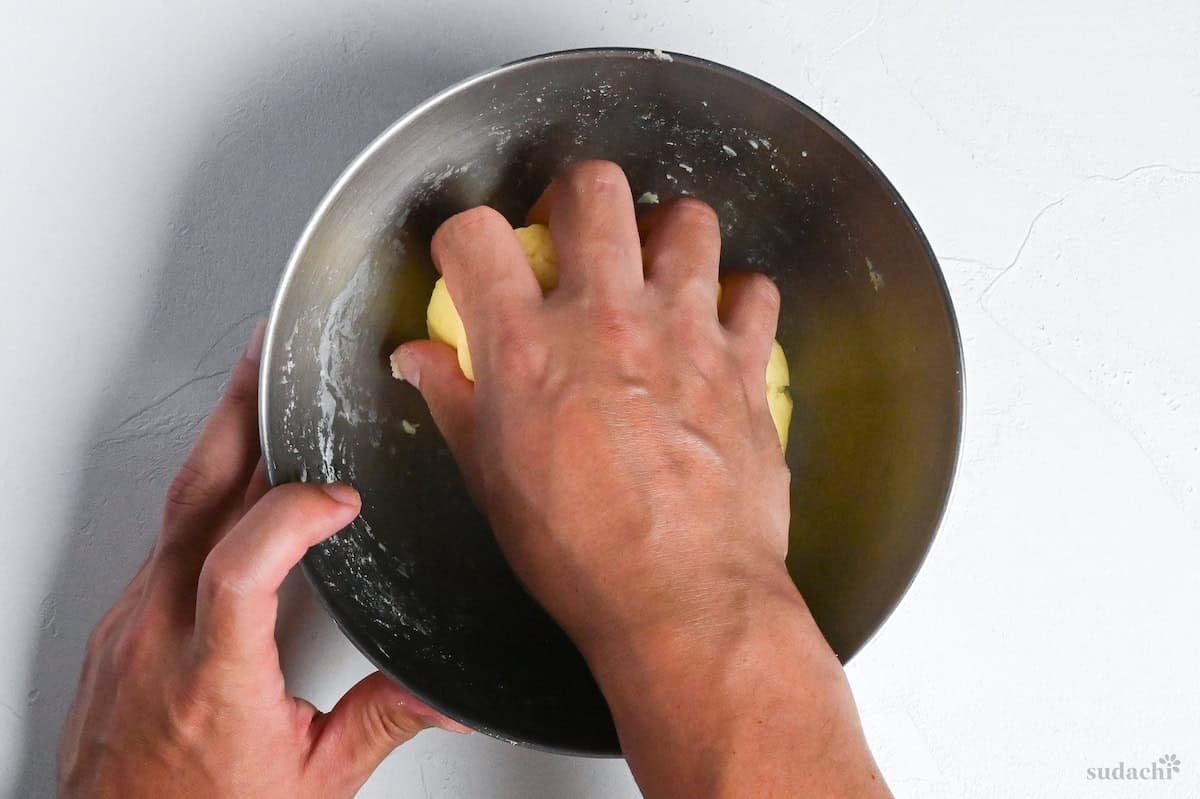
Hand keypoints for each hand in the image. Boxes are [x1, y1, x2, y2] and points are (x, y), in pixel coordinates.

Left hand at [59, 322, 468, 798]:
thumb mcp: (310, 782)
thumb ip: (381, 722)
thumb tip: (448, 693)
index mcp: (210, 673)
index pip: (240, 565)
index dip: (294, 514)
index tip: (343, 500)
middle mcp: (156, 634)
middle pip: (194, 499)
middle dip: (235, 416)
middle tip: (264, 359)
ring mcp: (131, 623)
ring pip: (175, 510)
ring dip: (221, 446)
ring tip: (255, 398)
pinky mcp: (121, 625)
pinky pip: (164, 538)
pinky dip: (205, 495)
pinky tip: (234, 484)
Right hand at [391, 160, 791, 652]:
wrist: (683, 599)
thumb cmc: (582, 555)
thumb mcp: (491, 480)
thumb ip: (455, 401)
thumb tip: (419, 362)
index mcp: (527, 346)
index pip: (476, 234)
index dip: (466, 236)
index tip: (474, 257)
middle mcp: (606, 319)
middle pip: (591, 189)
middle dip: (574, 198)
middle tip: (573, 236)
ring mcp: (684, 333)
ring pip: (686, 219)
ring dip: (665, 234)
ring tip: (653, 267)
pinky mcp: (744, 362)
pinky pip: (755, 291)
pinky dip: (737, 299)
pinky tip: (718, 324)